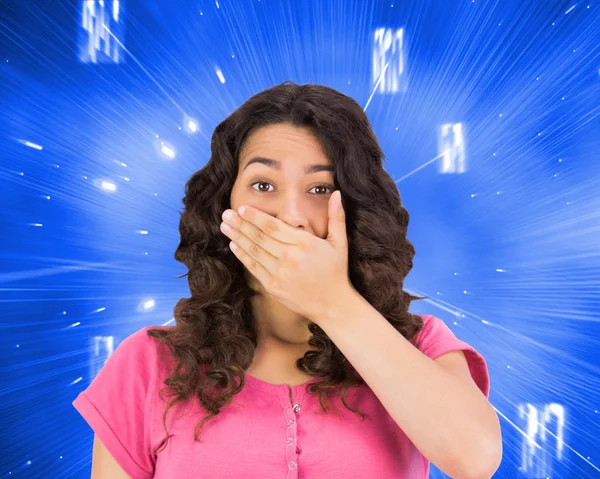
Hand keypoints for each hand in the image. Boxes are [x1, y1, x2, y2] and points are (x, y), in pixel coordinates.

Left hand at [220, 190, 352, 323]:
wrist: (332, 304)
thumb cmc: (336, 271)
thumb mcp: (340, 242)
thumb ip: (336, 217)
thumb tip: (337, 193)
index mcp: (304, 243)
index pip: (273, 225)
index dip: (255, 216)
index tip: (242, 208)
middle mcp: (289, 257)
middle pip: (259, 236)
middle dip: (240, 224)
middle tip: (226, 214)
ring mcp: (279, 273)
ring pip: (253, 251)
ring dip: (237, 237)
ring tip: (225, 226)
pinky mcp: (273, 286)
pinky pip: (254, 267)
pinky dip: (242, 255)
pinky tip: (234, 245)